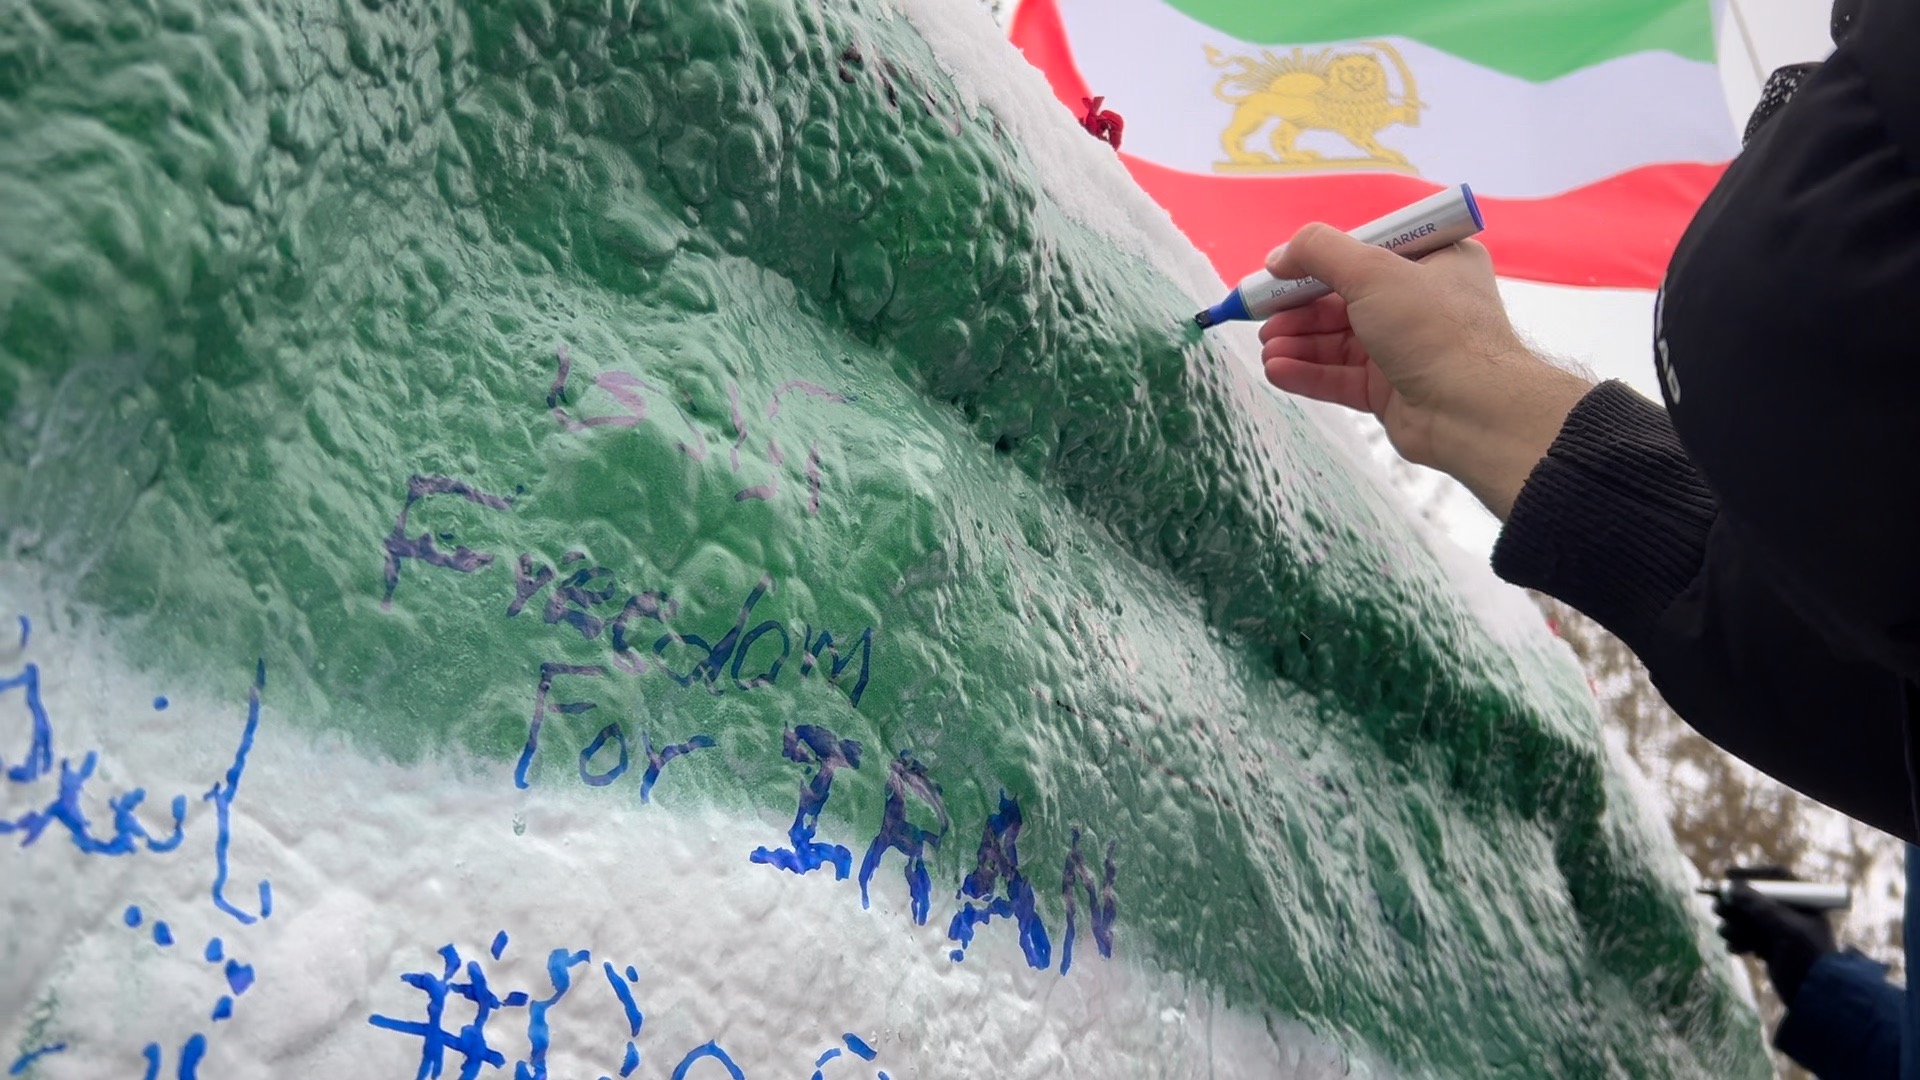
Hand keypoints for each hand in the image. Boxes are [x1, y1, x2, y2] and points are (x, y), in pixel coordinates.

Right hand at [1257, 224, 1592, 518]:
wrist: (1472, 411)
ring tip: (1266, 347)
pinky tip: (1276, 370)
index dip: (1318, 260)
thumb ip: (1318, 252)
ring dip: (1298, 342)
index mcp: (1433, 260)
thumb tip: (1278, 256)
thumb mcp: (1372, 270)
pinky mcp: (1391, 390)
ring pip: (1338, 340)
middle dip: (1299, 307)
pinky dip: (1308, 372)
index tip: (1279, 270)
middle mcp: (1421, 302)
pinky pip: (1340, 377)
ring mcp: (1405, 348)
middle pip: (1344, 297)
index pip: (1365, 251)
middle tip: (1261, 316)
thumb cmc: (1434, 328)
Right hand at [1713, 868, 1837, 1006]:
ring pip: (1747, 918)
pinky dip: (1739, 942)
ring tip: (1731, 936)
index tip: (1727, 875)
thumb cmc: (1807, 956)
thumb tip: (1732, 888)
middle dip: (1735, 905)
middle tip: (1718, 909)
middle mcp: (1791, 912)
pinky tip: (1738, 951)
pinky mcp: (1770, 948)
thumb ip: (1759, 906)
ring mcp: (1780, 931)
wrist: (1816, 995)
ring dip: (1734, 926)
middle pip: (1755, 897)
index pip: (1776, 877)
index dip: (1752, 873)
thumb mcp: (1786, 928)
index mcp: (1804, 902)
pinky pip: (1746, 937)